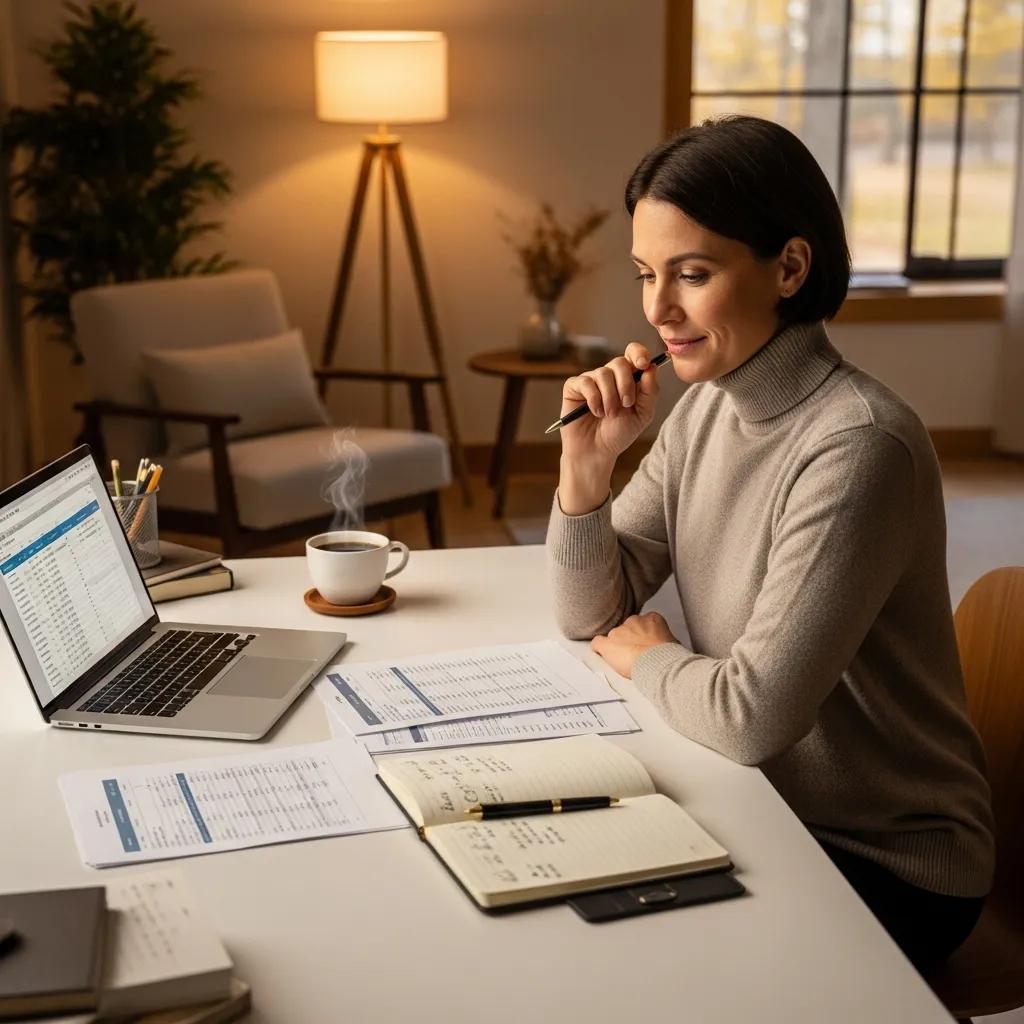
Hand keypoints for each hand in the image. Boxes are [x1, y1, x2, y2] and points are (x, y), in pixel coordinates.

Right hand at [559, 343, 659, 463]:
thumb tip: (651, 367)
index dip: (638, 353)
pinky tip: (596, 412)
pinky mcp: (574, 387)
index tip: (643, 365)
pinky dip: (594, 399)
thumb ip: (650, 392)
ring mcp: (591, 380)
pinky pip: (585, 383)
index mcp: (628, 378)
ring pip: (603, 373)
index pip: (633, 353)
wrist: (597, 451)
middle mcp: (609, 376)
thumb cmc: (619, 433)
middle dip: (625, 384)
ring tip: (609, 414)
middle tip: (626, 404)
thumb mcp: (642, 414)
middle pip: (619, 362)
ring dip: (610, 397)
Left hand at [590, 612, 677, 678]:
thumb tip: (666, 645)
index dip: (642, 636)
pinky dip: (599, 649)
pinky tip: (602, 654)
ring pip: (613, 637)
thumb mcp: (673, 643)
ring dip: (617, 647)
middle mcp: (633, 622)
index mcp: (651, 619)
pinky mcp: (608, 644)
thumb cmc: (668, 657)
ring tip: (625, 661)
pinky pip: (598, 643)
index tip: (643, 644)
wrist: (659, 664)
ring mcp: (619, 632)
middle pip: (627, 629)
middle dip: (629, 641)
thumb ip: (663, 639)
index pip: (642, 623)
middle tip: (635, 654)